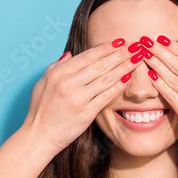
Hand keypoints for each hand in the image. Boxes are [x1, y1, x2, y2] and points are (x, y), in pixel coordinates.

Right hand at [20, 39, 141, 155]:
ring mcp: (78, 99)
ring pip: (106, 79)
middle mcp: (68, 84)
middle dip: (120, 54)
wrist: (39, 137)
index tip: (120, 41)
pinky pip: (106, 96)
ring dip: (124, 67)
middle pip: (100, 65)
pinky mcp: (86, 113)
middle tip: (136, 46)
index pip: (87, 56)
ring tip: (138, 58)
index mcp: (59, 74)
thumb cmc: (40, 110)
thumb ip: (56, 66)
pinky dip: (118, 86)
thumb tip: (70, 54)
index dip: (106, 47)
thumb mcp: (42, 83)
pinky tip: (129, 77)